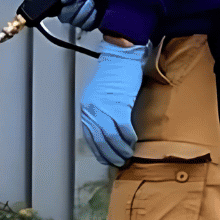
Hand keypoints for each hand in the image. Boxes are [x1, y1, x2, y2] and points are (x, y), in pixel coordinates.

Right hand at [58, 0, 114, 30]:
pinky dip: (92, 19)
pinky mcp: (94, 23)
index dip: (66, 6)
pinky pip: (86, 27)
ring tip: (94, 2)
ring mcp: (85, 15)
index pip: (59, 8)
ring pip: (75, 23)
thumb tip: (63, 0)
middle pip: (65, 18)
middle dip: (75, 8)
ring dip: (85, 12)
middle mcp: (77, 6)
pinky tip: (98, 10)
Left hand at [80, 40, 148, 165]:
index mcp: (86, 108)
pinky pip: (124, 129)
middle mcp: (92, 110)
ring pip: (111, 138)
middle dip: (110, 155)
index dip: (99, 151)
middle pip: (100, 141)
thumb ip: (100, 112)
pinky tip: (133, 143)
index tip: (106, 159)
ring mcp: (105, 109)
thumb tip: (106, 131)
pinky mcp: (119, 106)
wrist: (120, 58)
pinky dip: (128, 139)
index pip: (90, 137)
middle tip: (118, 161)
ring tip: (127, 155)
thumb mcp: (100, 96)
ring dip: (120, 150)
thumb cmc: (113, 74)